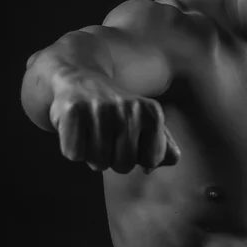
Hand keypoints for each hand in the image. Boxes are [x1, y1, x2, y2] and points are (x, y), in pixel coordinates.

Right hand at [48, 67, 180, 173]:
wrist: (81, 81)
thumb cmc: (116, 112)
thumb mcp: (144, 124)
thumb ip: (164, 145)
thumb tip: (173, 159)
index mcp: (152, 112)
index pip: (150, 161)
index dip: (137, 158)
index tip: (130, 140)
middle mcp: (129, 107)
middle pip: (124, 165)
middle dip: (113, 159)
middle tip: (107, 136)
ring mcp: (102, 107)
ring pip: (99, 162)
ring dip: (92, 155)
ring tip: (92, 132)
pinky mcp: (74, 110)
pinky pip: (75, 154)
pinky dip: (73, 149)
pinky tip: (78, 128)